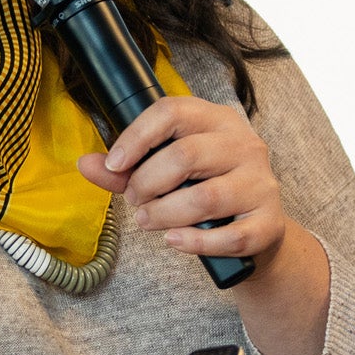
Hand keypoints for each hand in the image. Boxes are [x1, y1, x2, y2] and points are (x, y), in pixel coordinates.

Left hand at [81, 95, 284, 265]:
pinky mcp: (269, 222)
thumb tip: (85, 164)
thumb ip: (125, 170)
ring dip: (165, 214)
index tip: (114, 164)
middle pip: (186, 155)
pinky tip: (175, 240)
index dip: (137, 136)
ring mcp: (261, 184)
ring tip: (148, 220)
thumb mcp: (165, 173)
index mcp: (217, 121)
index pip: (173, 112)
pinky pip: (230, 236)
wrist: (255, 231)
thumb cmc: (204, 191)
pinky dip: (196, 242)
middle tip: (135, 200)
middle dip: (147, 181)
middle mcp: (245, 145)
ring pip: (206, 197)